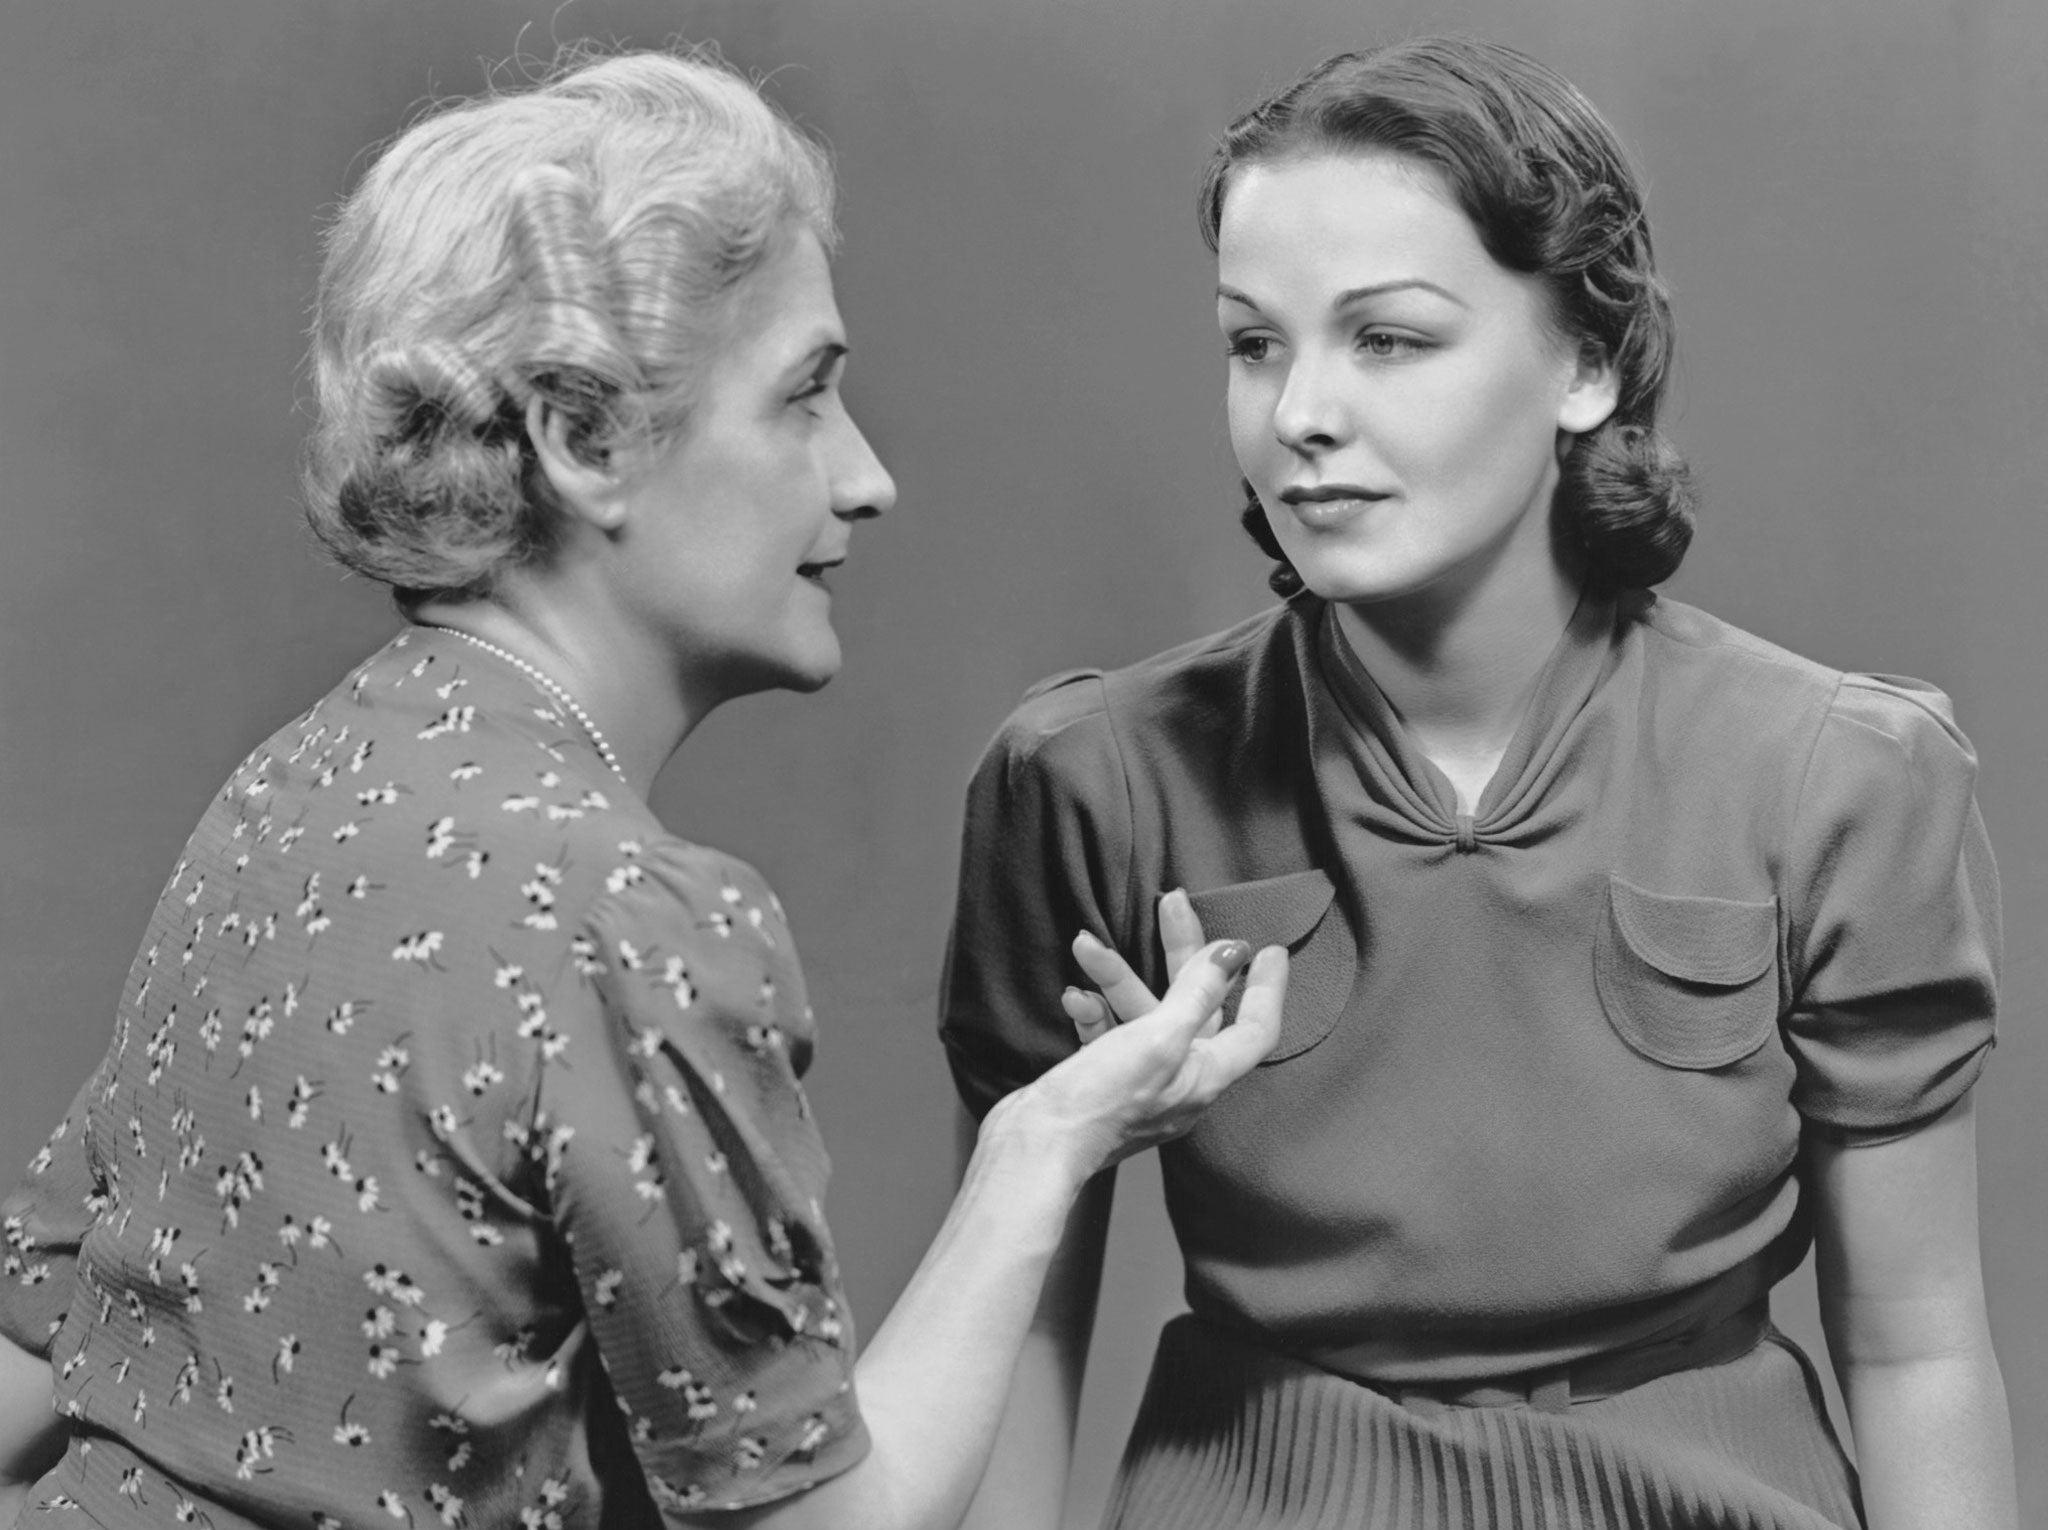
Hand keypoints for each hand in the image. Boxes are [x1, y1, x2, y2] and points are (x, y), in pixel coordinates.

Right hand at [1004, 911, 1285, 1182]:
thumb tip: (1233, 954)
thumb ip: (1197, 992)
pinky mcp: (1104, 1082)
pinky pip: (1109, 1035)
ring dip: (1115, 978)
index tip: (1271, 950)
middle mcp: (1180, 1081)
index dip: (1268, 989)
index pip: (1256, 1029)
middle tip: (1172, 904)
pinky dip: (1094, 1011)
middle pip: (1194, 1007)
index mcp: (1206, 1076)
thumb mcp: (1159, 1036)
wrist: (1036, 1145)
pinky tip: (1074, 997)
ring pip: (1142, 1015)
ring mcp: (1140, 1082)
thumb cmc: (1102, 1100)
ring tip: (1086, 945)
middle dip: (1180, 954)